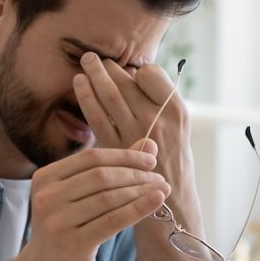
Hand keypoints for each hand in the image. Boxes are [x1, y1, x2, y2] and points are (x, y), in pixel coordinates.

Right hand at [14, 141, 171, 260]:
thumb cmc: (66, 230)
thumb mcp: (80, 197)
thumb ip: (110, 169)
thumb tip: (149, 145)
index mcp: (45, 177)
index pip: (91, 158)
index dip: (124, 156)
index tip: (151, 160)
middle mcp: (47, 197)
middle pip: (101, 176)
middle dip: (135, 174)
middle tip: (159, 177)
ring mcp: (57, 221)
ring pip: (109, 198)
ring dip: (140, 191)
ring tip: (162, 190)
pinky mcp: (72, 244)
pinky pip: (113, 221)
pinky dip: (138, 208)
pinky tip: (156, 201)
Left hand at [72, 53, 192, 185]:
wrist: (171, 203)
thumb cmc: (173, 162)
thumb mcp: (180, 129)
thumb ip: (161, 103)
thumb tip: (134, 73)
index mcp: (177, 111)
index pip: (151, 74)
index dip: (138, 70)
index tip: (130, 70)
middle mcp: (157, 120)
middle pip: (127, 82)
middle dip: (108, 66)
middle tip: (94, 57)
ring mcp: (135, 134)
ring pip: (109, 95)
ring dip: (94, 75)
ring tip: (86, 62)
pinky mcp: (115, 148)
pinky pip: (96, 116)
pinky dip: (86, 97)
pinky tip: (79, 84)